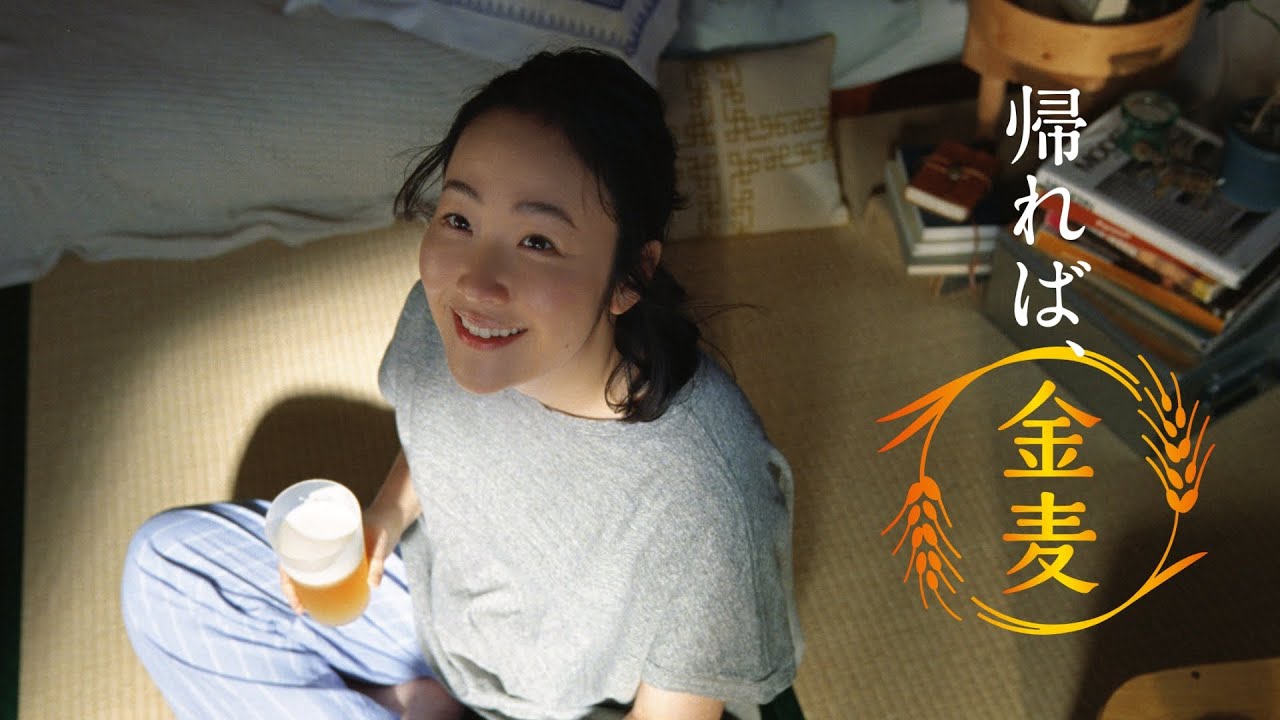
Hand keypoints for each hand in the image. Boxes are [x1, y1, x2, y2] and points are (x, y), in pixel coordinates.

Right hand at [276, 505, 407, 614]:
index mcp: (319, 530)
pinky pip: (320, 573)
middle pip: (294, 565)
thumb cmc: (383, 526)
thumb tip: (374, 585)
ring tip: (303, 609)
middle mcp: (320, 540)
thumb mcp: (380, 542)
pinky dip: (314, 587)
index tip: (291, 592)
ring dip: (299, 589)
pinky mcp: (339, 557)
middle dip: (290, 588)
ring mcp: (328, 550)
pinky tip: (316, 602)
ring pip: (305, 571)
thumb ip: (378, 562)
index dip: (285, 575)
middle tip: (299, 608)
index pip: (290, 552)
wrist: (391, 518)